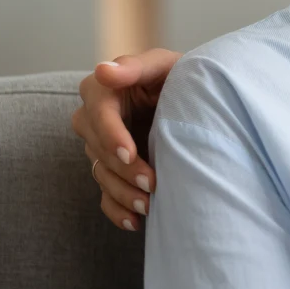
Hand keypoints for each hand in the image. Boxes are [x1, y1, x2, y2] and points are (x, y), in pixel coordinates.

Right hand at [70, 49, 180, 229]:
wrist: (195, 100)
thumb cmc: (181, 76)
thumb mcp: (165, 64)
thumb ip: (136, 67)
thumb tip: (103, 70)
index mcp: (103, 91)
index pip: (98, 115)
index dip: (112, 136)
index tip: (129, 154)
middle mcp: (94, 120)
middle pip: (97, 149)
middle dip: (124, 169)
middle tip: (152, 184)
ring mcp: (101, 147)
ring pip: (101, 174)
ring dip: (123, 193)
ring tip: (148, 206)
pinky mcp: (112, 169)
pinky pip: (105, 194)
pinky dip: (118, 211)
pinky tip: (135, 223)